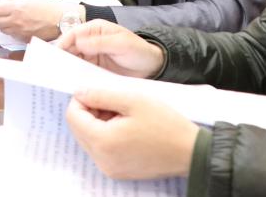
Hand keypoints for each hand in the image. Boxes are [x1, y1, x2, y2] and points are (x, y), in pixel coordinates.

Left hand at [0, 0, 67, 41]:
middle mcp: (16, 21)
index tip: (0, 5)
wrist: (61, 19)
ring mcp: (20, 32)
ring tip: (12, 19)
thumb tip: (2, 2)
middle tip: (4, 12)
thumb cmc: (47, 4)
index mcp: (16, 8)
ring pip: (2, 30)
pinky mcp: (25, 38)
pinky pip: (12, 35)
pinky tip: (20, 25)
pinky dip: (13, 31)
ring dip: (4, 24)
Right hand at [55, 20, 165, 77]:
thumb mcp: (121, 44)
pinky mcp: (94, 68)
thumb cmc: (139, 51)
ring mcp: (91, 55)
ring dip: (68, 67)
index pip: (73, 34)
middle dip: (63, 57)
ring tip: (61, 78)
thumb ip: (100, 43)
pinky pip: (81, 71)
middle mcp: (90, 41)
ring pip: (73, 60)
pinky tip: (72, 82)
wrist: (152, 67)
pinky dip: (76, 75)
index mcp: (95, 29)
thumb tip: (78, 43)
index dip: (63, 43)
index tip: (56, 55)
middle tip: (55, 69)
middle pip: (70, 48)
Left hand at [66, 89, 197, 179]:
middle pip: (78, 128)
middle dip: (90, 112)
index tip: (99, 93)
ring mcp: (109, 168)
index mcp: (102, 142)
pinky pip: (100, 150)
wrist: (192, 152)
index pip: (73, 116)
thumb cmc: (166, 124)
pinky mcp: (118, 172)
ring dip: (98, 123)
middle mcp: (101, 160)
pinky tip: (126, 128)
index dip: (81, 100)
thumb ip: (100, 95)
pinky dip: (106, 135)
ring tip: (122, 115)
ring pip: (88, 138)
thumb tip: (78, 93)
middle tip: (113, 104)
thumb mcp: (132, 100)